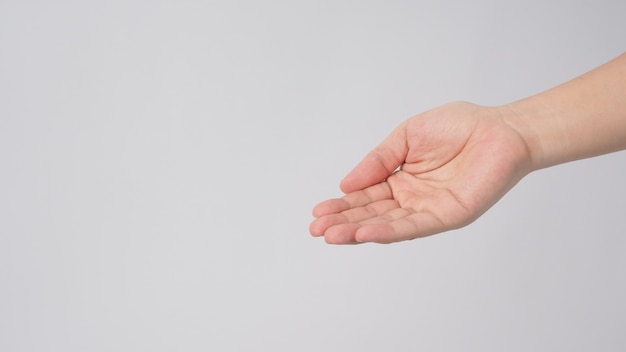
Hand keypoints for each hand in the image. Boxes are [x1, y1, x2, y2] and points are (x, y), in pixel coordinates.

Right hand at [309, 102, 531, 243]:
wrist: (500, 128)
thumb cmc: (459, 126)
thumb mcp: (405, 136)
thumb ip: (377, 160)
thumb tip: (345, 184)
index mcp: (400, 179)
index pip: (365, 195)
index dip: (342, 204)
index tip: (317, 212)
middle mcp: (412, 198)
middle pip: (372, 213)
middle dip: (343, 222)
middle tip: (316, 230)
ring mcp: (428, 209)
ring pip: (388, 224)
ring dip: (359, 231)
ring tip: (332, 235)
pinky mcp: (448, 215)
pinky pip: (415, 226)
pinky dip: (390, 231)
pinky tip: (366, 232)